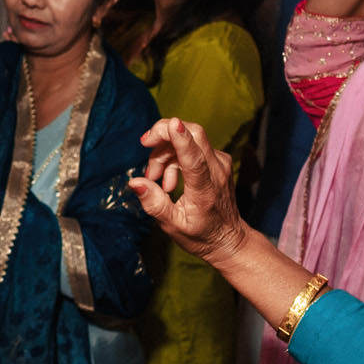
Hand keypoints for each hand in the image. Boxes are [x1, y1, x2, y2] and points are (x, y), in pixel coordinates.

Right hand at [128, 117, 249, 268]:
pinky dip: (175, 155)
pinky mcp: (218, 160)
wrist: (228, 239)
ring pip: (189, 138)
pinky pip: (192, 146)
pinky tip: (169, 179)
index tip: (172, 124)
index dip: (181, 140)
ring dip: (166, 152)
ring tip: (156, 179)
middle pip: (195, 133)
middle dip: (164, 133)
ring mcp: (220, 162)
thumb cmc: (201, 234)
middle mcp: (217, 171)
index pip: (195, 158)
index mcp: (205, 189)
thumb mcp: (173, 226)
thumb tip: (135, 183)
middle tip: (145, 144)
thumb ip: (154, 203)